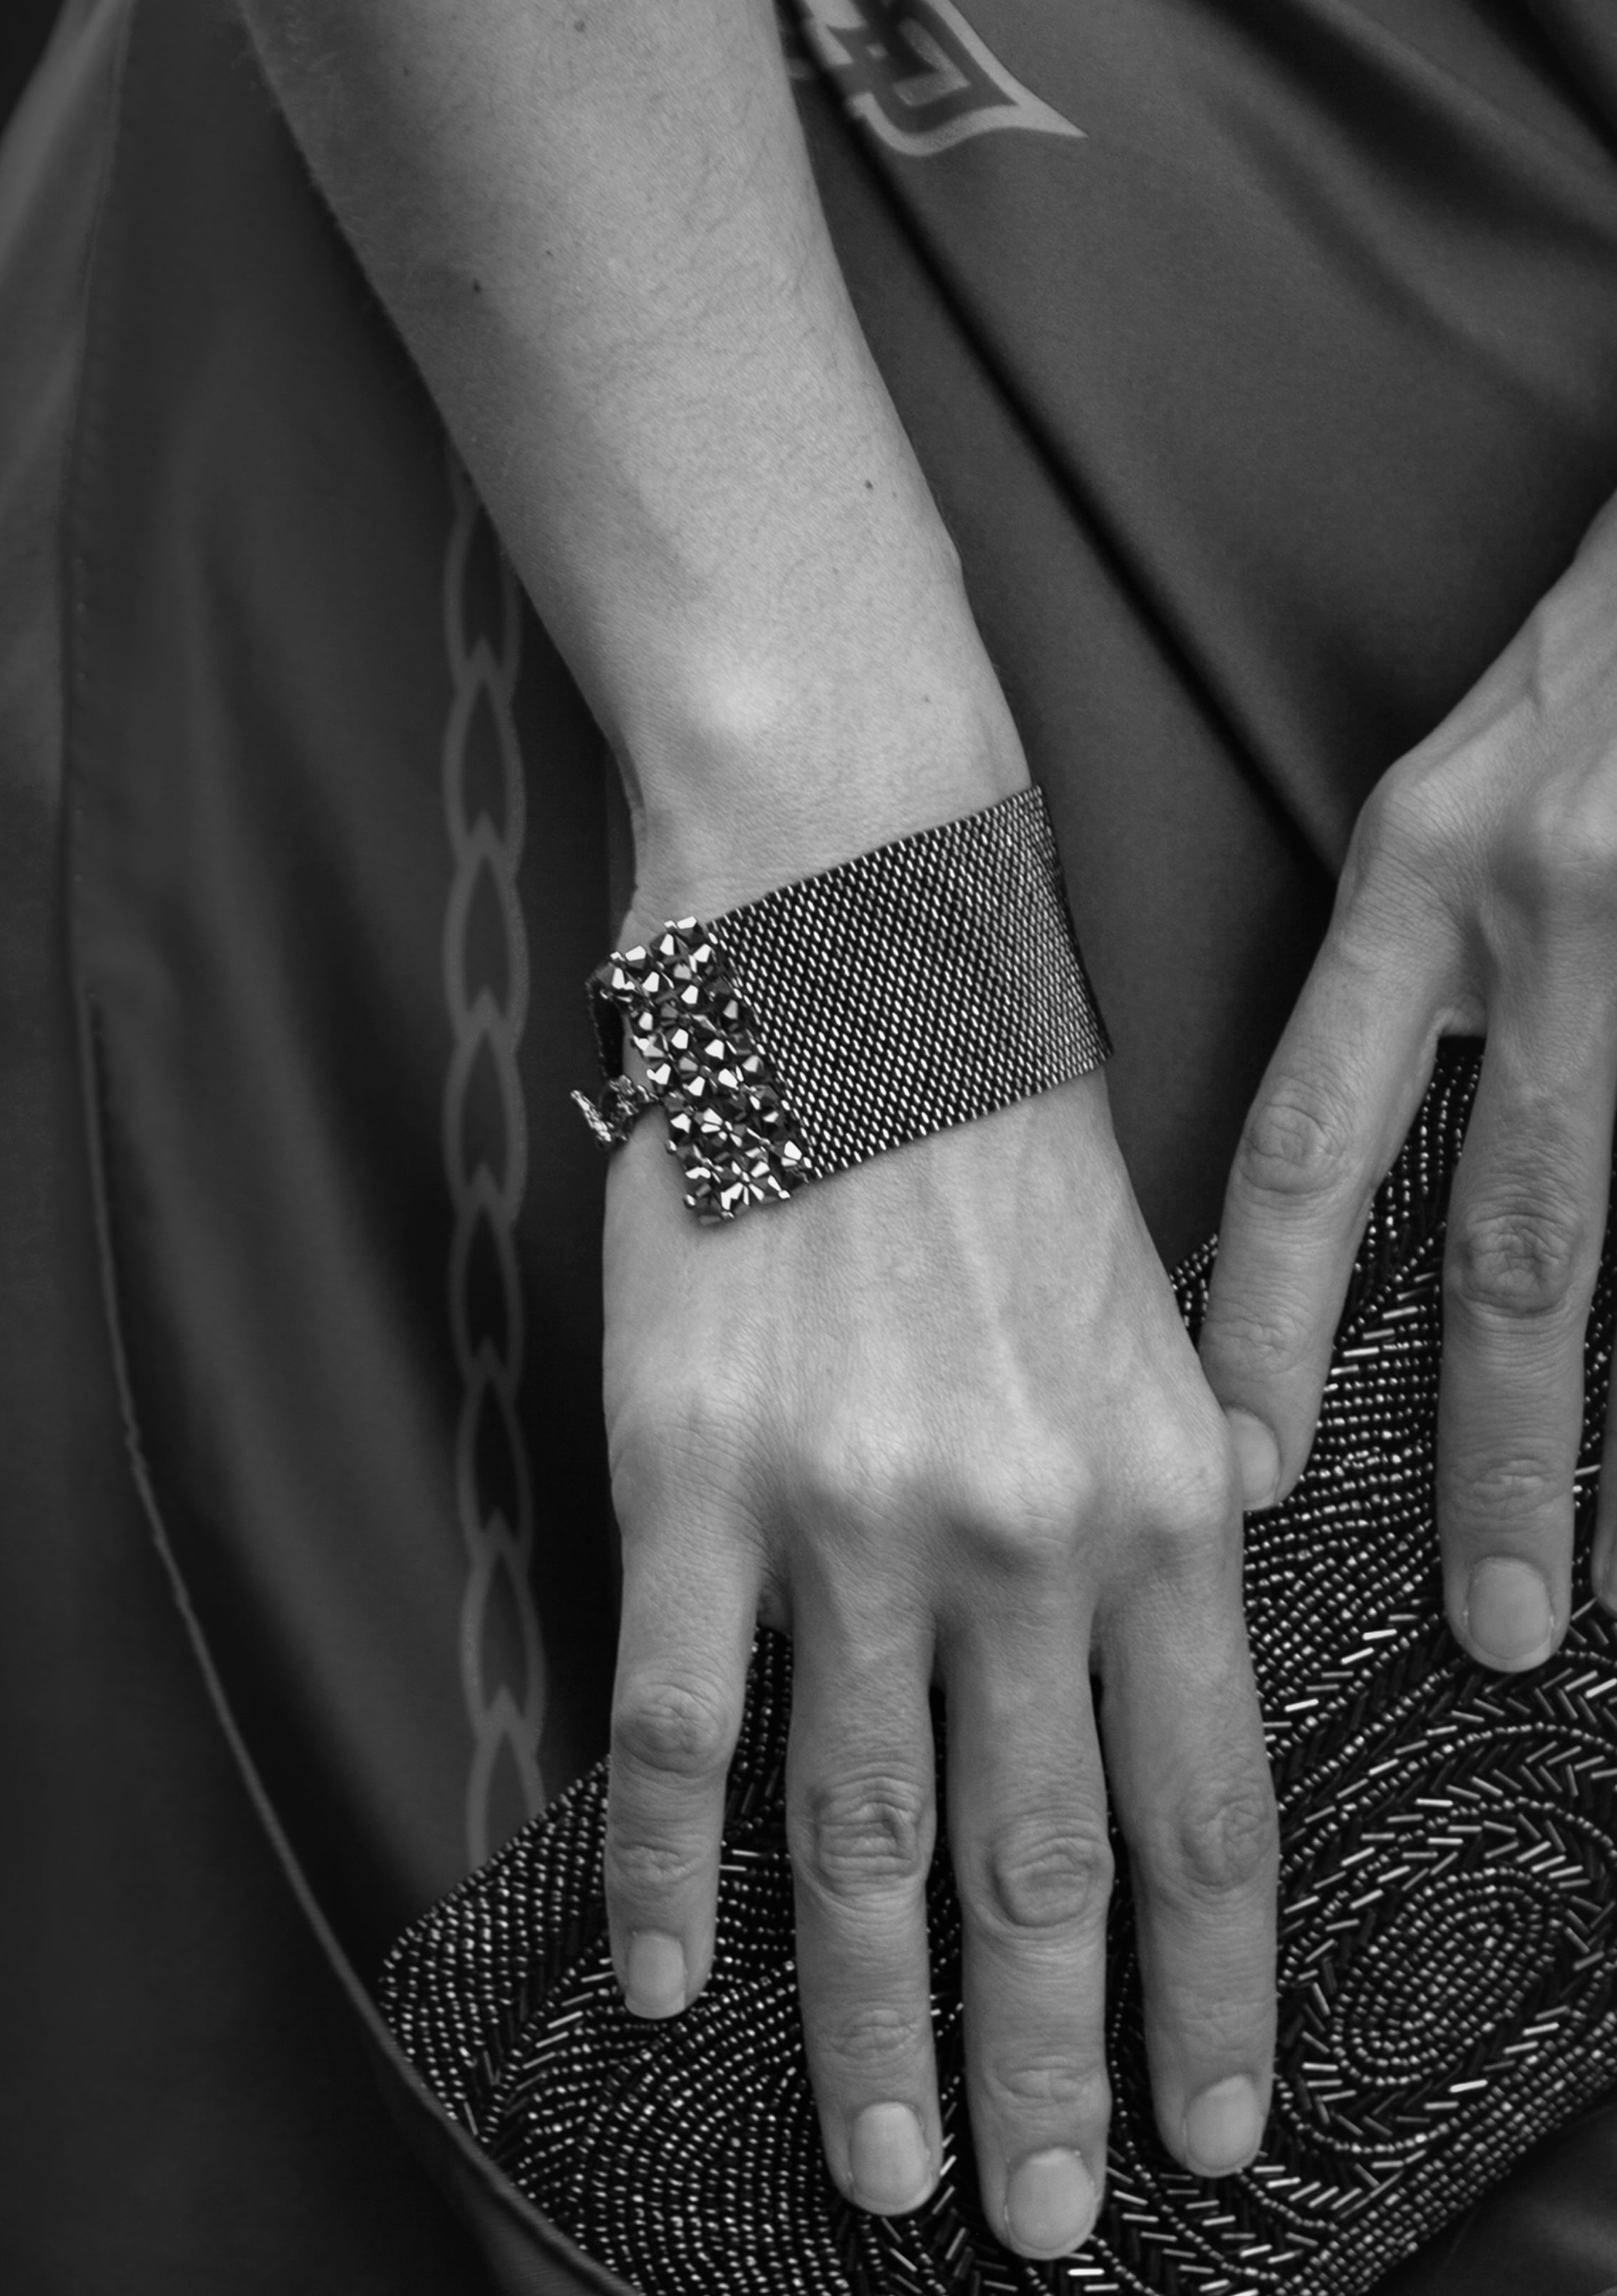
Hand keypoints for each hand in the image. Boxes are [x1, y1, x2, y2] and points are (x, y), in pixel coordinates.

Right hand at [601, 1066, 1276, 2257]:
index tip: (1215, 2120)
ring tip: (880, 2160)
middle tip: (1039, 2215)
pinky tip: (663, 1974)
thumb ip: (1176, 1473)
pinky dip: (664, 1869)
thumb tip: (1205, 1584)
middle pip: (1035, 1869)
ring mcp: (843, 1518)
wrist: (846, 961)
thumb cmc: (995, 1128)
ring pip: (861, 1833)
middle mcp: (1014, 1535)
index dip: (1211, 1997)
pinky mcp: (689, 1479)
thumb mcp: (1149, 1303)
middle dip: (1044, 2071)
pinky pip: (674, 1723)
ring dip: (870, 2026)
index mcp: (1151, 1497)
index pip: (1200, 1810)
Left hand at [1201, 494, 1616, 1668]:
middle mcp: (1559, 908)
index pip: (1314, 1139)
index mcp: (1430, 872)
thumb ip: (1423, 964)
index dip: (1272, 1321)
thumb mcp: (1468, 786)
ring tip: (1605, 1581)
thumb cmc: (1603, 648)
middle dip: (1509, 1442)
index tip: (1240, 1471)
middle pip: (1528, 1234)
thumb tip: (1403, 1160)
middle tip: (1493, 1619)